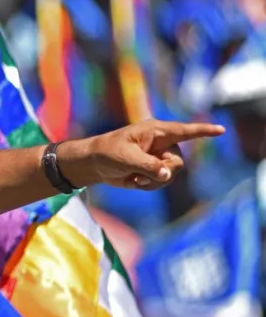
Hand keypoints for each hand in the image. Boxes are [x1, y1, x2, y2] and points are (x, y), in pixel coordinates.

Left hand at [58, 120, 224, 189]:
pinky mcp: (153, 170)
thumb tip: (167, 174)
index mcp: (156, 132)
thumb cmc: (107, 152)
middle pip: (177, 163)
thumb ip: (147, 165)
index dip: (203, 132)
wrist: (94, 164)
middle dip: (162, 173)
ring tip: (134, 179)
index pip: (184, 131)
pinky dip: (148, 185)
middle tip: (141, 175)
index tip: (221, 130)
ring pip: (170, 175)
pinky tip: (133, 181)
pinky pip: (161, 182)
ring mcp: (159, 158)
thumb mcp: (126, 158)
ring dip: (153, 182)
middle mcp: (162, 144)